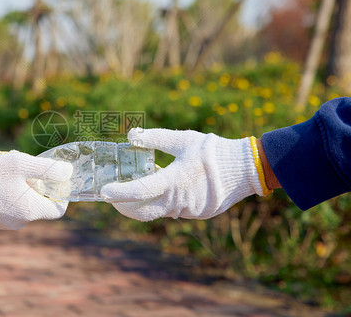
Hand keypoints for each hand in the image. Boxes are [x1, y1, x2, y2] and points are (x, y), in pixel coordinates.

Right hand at [0, 151, 72, 229]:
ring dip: (21, 190)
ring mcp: (2, 224)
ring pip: (22, 206)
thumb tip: (68, 172)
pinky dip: (7, 195)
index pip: (57, 209)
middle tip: (27, 169)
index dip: (61, 194)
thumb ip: (47, 169)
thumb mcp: (21, 164)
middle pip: (39, 206)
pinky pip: (6, 208)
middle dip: (38, 187)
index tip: (57, 180)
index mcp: (30, 211)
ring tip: (8, 171)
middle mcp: (18, 222)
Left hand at [101, 128, 267, 220]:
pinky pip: (174, 210)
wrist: (246, 168)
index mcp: (174, 182)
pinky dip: (164, 201)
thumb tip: (131, 136)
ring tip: (139, 185)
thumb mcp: (182, 139)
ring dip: (146, 201)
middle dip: (125, 206)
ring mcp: (189, 211)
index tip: (104, 192)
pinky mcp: (198, 214)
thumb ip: (155, 138)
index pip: (140, 191)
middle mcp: (180, 202)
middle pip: (143, 212)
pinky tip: (165, 186)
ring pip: (159, 210)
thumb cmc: (212, 150)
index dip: (120, 193)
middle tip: (113, 197)